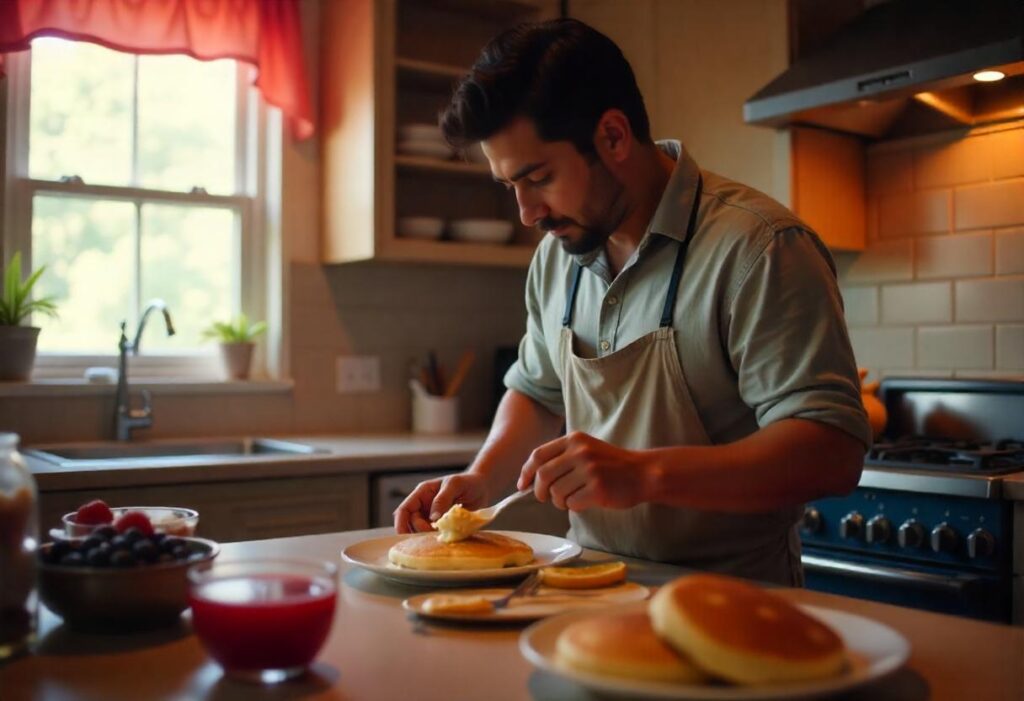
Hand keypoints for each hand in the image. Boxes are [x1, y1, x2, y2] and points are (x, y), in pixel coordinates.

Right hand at [393, 472, 490, 533]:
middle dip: (419, 531)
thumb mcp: (455, 484)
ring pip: (421, 532)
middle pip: (411, 524)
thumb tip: (433, 517)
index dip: (400, 524)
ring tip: (441, 535)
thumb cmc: (468, 482)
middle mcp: (424, 507)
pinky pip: (435, 536)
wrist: (483, 489)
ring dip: (427, 537)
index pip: (404, 510)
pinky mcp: (443, 528)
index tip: (404, 537)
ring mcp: (433, 519)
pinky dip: (438, 540)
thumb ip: (442, 498)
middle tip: (435, 532)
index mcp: (422, 494)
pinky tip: (446, 539)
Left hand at [518, 431, 650, 510]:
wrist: (643, 473)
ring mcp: (589, 470)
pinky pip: (572, 504)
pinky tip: (585, 501)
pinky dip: (574, 507)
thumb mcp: (586, 450)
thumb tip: (531, 478)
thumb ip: (561, 458)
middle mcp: (580, 452)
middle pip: (543, 476)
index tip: (522, 485)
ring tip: (573, 498)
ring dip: (560, 501)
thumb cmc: (611, 465)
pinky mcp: (598, 489)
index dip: (526, 472)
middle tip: (545, 498)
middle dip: (539, 491)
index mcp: (574, 440)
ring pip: (556, 493)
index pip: (538, 455)